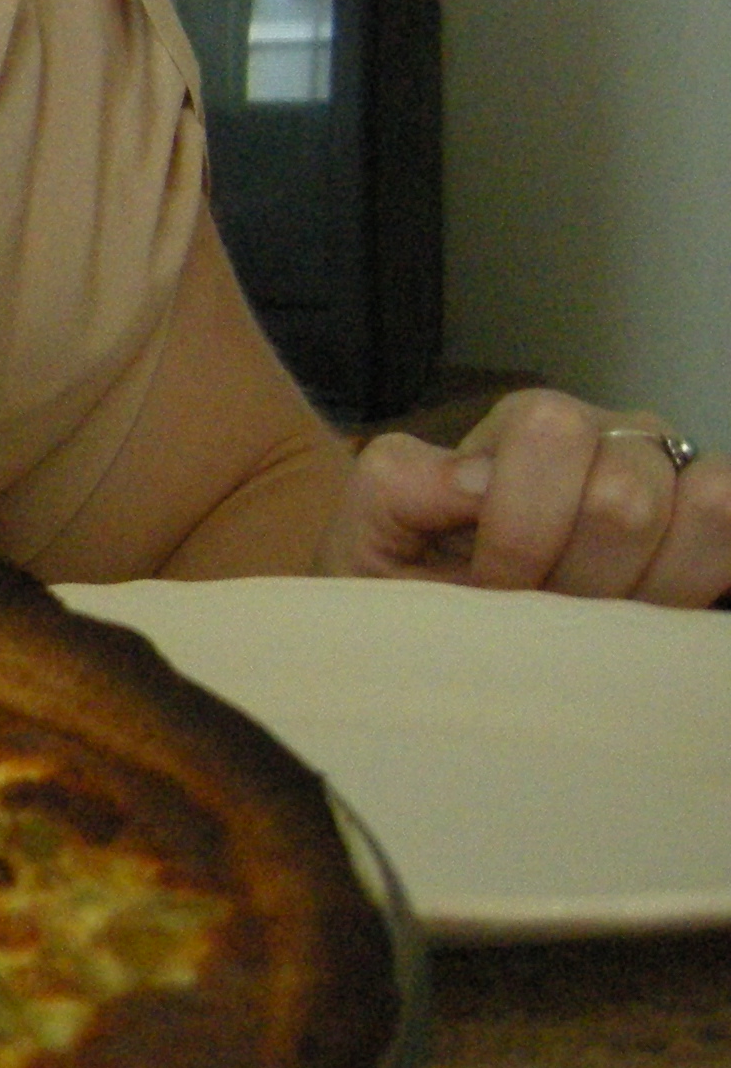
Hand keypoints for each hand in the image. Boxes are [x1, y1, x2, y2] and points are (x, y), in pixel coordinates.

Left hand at [321, 387, 729, 603]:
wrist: (443, 641)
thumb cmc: (411, 585)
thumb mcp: (371, 536)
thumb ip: (398, 488)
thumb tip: (478, 480)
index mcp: (529, 426)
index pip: (551, 430)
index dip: (519, 527)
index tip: (484, 585)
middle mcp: (615, 436)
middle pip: (625, 492)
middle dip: (572, 575)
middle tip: (537, 609)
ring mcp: (677, 480)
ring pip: (703, 509)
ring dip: (633, 590)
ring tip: (583, 619)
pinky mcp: (715, 535)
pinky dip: (694, 583)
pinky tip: (640, 615)